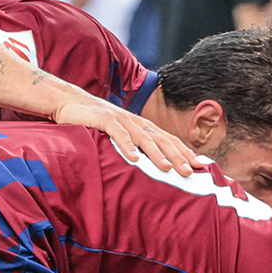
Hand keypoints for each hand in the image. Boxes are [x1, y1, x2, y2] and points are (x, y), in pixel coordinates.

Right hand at [53, 98, 196, 175]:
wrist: (70, 101)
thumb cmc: (97, 122)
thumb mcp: (120, 134)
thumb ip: (135, 146)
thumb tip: (150, 168)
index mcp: (142, 126)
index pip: (169, 140)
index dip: (185, 152)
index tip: (201, 166)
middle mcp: (136, 121)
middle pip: (162, 140)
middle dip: (178, 156)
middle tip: (191, 172)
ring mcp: (121, 119)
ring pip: (144, 138)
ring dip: (157, 154)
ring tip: (168, 168)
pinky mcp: (104, 120)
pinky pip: (118, 134)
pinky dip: (127, 146)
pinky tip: (134, 159)